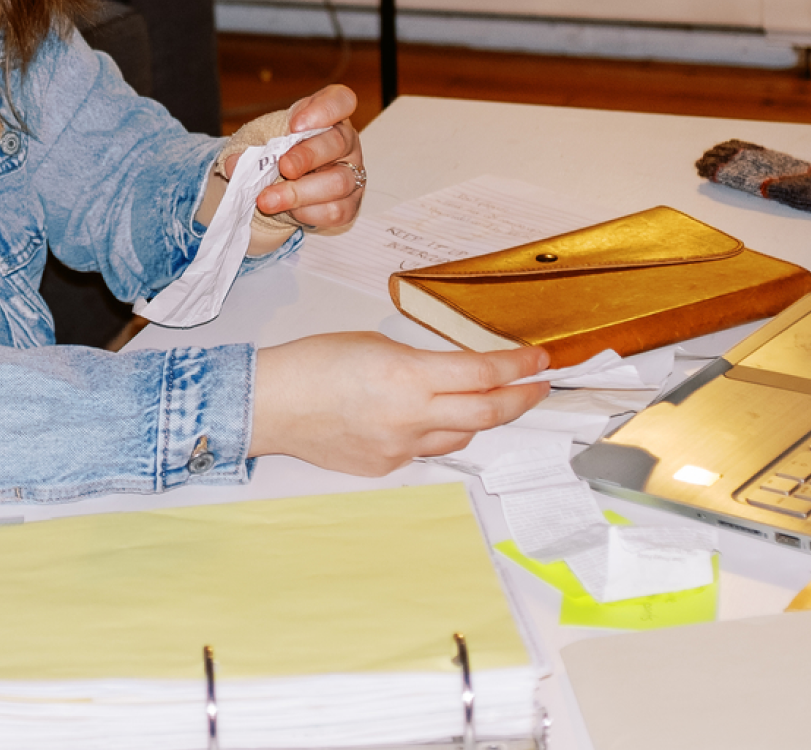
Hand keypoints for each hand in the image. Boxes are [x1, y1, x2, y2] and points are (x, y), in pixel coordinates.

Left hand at [219, 85, 363, 253]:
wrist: (278, 187)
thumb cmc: (276, 155)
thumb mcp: (259, 142)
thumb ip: (247, 148)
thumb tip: (234, 165)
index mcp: (328, 116)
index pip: (341, 100)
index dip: (324, 109)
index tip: (296, 124)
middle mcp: (346, 142)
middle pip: (338, 143)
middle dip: (306, 156)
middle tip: (282, 167)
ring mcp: (352, 174)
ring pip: (337, 182)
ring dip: (298, 192)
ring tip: (267, 199)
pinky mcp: (349, 204)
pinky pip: (334, 210)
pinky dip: (306, 212)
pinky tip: (288, 210)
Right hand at [247, 332, 550, 475]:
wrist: (271, 404)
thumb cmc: (312, 364)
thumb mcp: (375, 344)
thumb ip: (419, 362)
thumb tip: (448, 375)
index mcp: (409, 377)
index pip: (483, 373)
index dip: (519, 367)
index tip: (539, 360)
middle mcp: (412, 418)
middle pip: (488, 413)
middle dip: (521, 399)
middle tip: (538, 387)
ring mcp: (401, 448)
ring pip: (462, 437)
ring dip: (480, 418)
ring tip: (485, 401)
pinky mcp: (386, 466)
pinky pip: (427, 450)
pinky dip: (437, 433)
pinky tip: (426, 419)